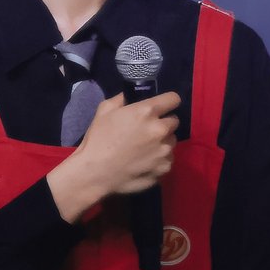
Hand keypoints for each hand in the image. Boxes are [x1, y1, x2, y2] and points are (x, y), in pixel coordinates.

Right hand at [48, 92, 179, 221]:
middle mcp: (160, 129)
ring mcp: (165, 151)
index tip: (161, 107)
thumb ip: (121, 99)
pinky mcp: (165, 168)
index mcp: (146, 112)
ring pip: (171, 141)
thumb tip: (129, 97)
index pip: (173, 99)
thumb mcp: (103, 110)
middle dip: (163, 123)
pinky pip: (168, 159)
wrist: (94, 172)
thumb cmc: (97, 139)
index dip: (167, 102)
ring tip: (145, 149)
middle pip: (174, 121)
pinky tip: (145, 162)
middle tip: (148, 130)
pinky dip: (160, 159)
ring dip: (162, 142)